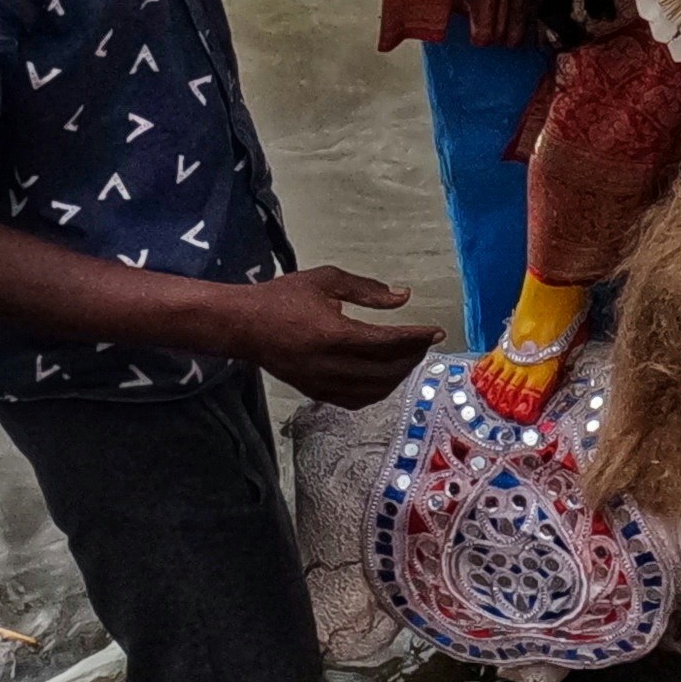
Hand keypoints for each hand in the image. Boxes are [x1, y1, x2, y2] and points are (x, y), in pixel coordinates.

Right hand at [236, 263, 438, 408]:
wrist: (244, 325)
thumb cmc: (283, 297)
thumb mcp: (326, 281)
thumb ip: (367, 290)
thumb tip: (404, 296)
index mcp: (334, 334)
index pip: (388, 342)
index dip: (417, 338)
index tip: (437, 331)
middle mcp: (331, 365)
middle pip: (387, 369)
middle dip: (412, 356)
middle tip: (425, 342)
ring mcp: (323, 383)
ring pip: (374, 390)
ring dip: (398, 376)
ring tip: (409, 358)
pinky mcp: (315, 392)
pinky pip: (356, 400)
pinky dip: (377, 391)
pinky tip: (385, 376)